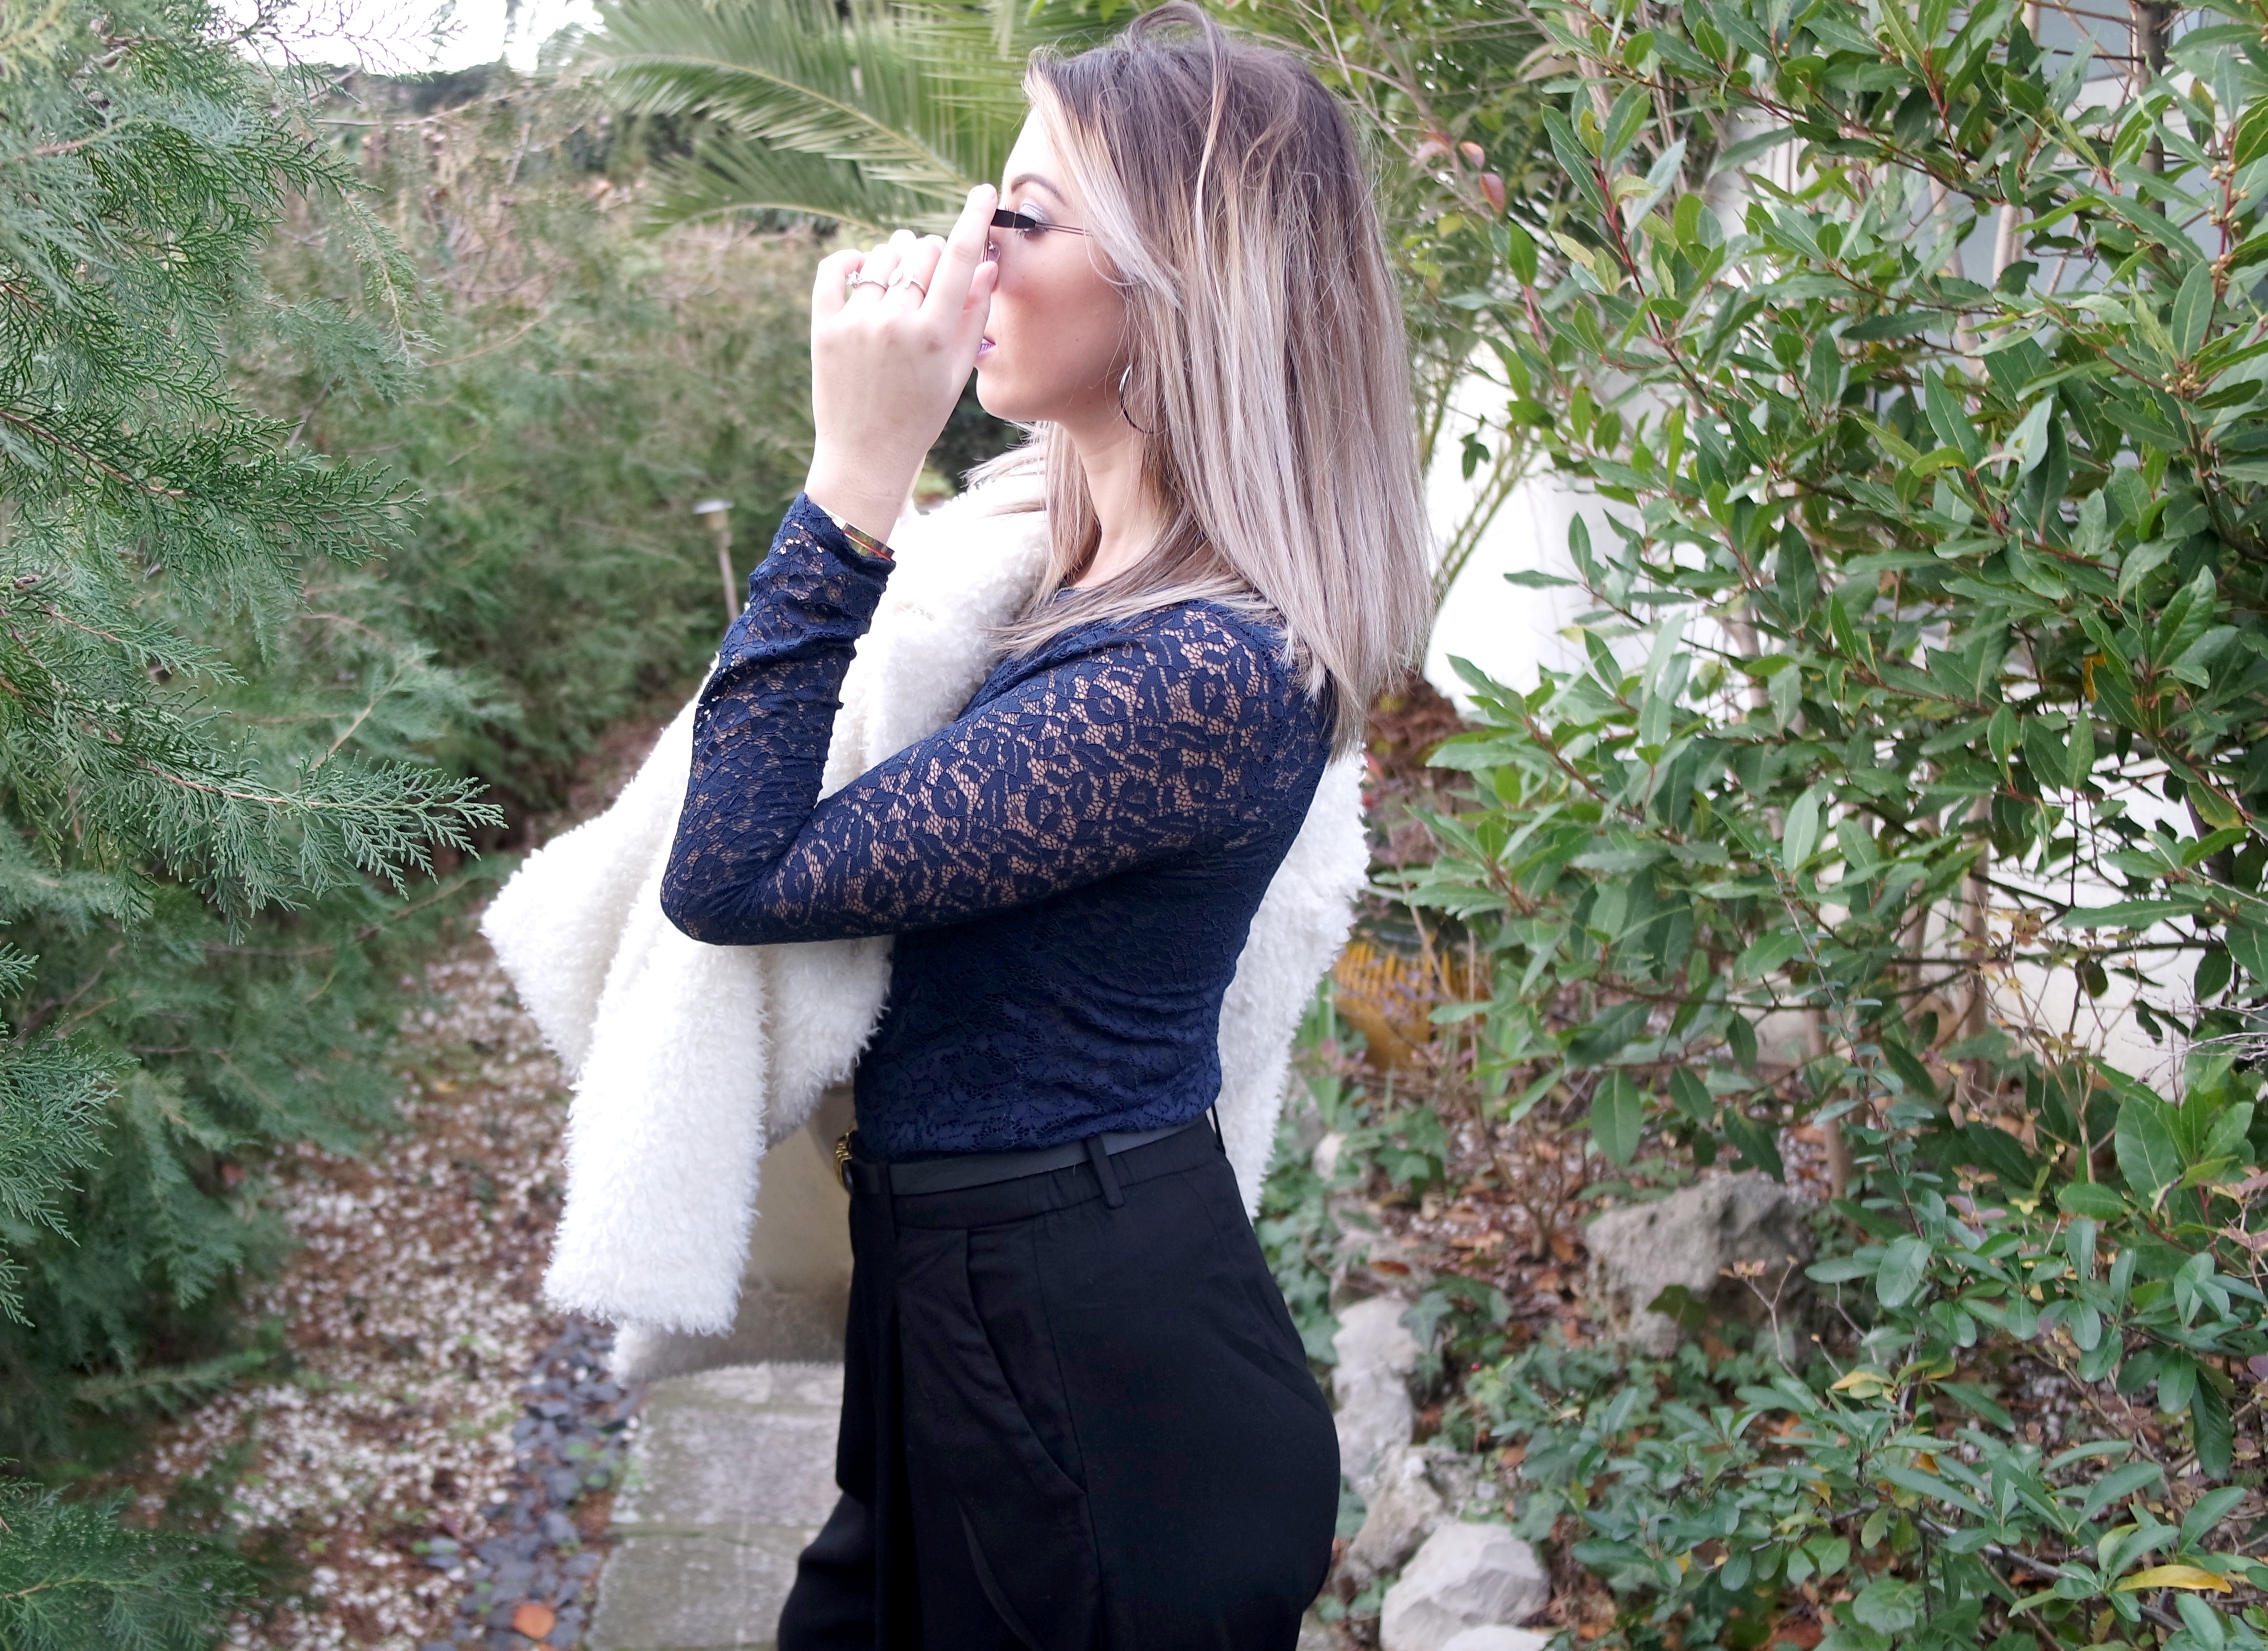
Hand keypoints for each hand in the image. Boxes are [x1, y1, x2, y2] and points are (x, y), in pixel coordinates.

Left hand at [804, 185, 998, 542]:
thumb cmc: (920, 417)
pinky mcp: (825, 327)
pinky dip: (851, 259)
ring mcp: (857, 323)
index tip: (983, 192)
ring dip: (896, 259)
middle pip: (922, 251)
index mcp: (936, 335)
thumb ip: (973, 316)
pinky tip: (861, 267)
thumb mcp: (956, 372)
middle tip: (931, 275)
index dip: (974, 218)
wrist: (866, 456)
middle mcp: (896, 323)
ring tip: (899, 283)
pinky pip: (836, 269)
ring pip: (884, 257)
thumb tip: (986, 263)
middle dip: (933, 253)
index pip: (959, 257)